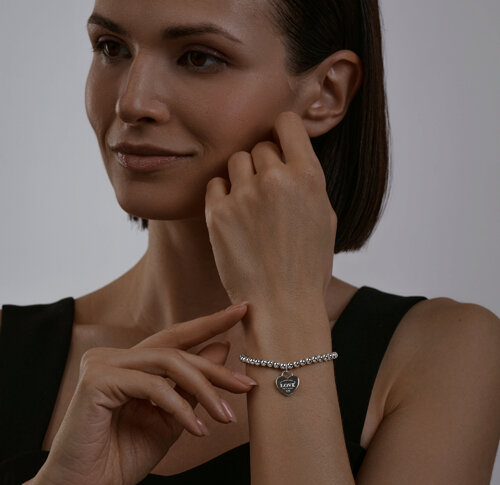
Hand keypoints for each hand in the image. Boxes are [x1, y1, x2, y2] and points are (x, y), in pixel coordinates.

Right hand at [31, 304, 254, 484]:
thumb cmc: (122, 456)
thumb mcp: (171, 418)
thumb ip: (192, 385)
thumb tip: (223, 347)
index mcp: (132, 363)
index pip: (175, 337)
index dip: (209, 323)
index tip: (241, 310)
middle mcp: (116, 356)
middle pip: (177, 350)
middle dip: (214, 369)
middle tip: (245, 385)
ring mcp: (104, 363)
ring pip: (169, 363)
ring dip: (203, 389)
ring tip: (224, 416)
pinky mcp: (97, 379)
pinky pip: (153, 386)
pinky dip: (180, 407)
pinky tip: (197, 429)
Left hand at [205, 111, 336, 308]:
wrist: (281, 306)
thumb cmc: (308, 265)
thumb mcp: (324, 218)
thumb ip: (307, 181)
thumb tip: (291, 155)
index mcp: (309, 177)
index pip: (286, 123)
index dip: (282, 131)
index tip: (279, 143)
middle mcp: (276, 179)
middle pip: (260, 146)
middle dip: (264, 164)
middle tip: (267, 194)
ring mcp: (244, 195)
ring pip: (236, 161)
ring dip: (243, 177)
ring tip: (250, 207)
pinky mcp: (218, 213)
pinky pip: (215, 184)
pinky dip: (223, 195)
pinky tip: (234, 216)